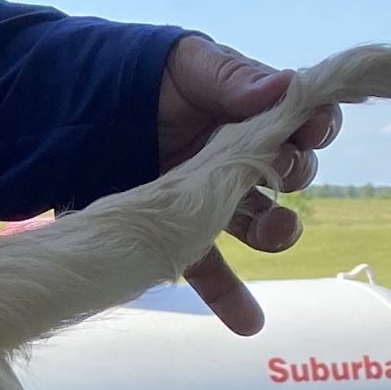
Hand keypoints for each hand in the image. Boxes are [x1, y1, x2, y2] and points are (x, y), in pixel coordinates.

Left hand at [155, 35, 341, 336]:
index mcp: (250, 113)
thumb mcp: (186, 65)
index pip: (302, 122)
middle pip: (289, 174)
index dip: (315, 126)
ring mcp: (211, 198)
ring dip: (278, 232)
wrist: (76, 109)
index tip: (312, 128)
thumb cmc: (140, 73)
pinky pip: (211, 269)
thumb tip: (281, 86)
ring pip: (260, 223)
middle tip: (278, 169)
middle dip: (293, 173)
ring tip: (275, 235)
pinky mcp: (179, 232)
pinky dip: (231, 298)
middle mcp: (239, 158)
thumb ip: (229, 77)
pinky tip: (248, 324)